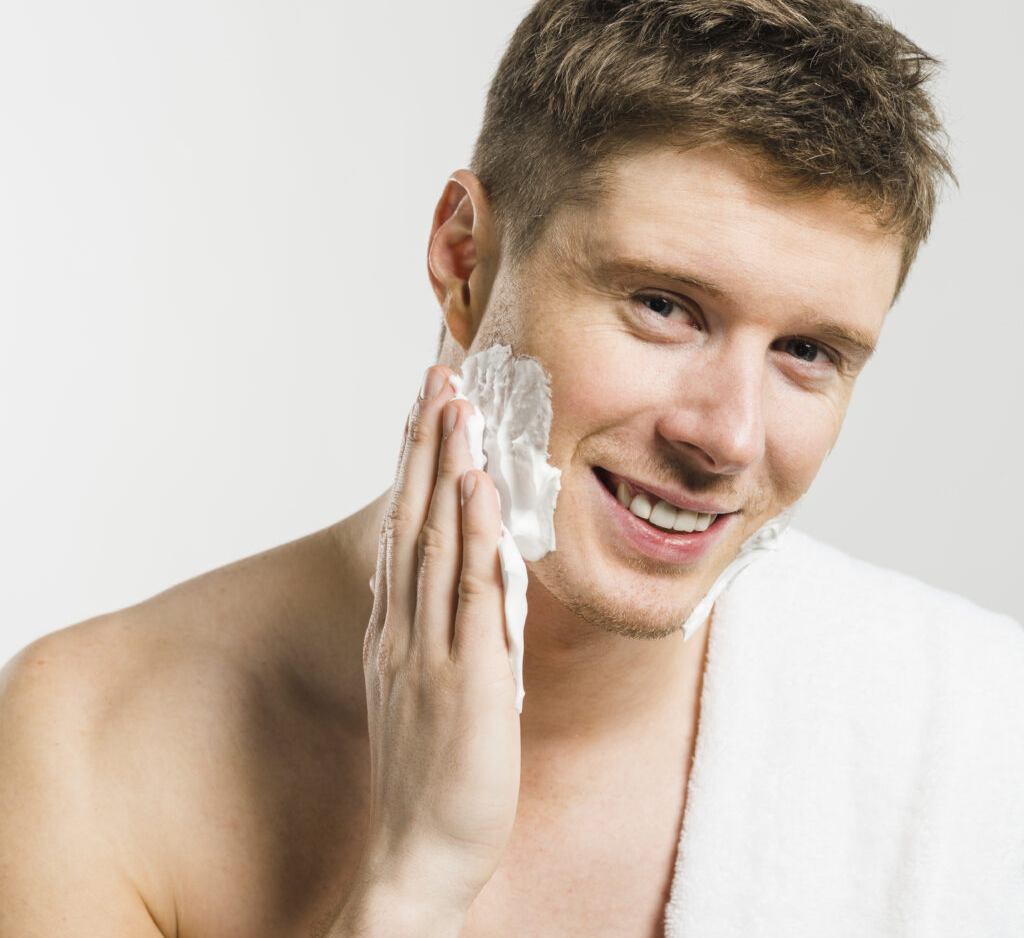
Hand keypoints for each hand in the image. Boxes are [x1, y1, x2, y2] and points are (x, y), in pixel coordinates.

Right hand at [342, 365, 520, 933]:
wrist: (419, 854)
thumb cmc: (432, 772)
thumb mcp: (428, 687)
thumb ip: (443, 630)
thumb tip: (468, 580)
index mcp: (398, 628)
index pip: (404, 528)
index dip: (414, 466)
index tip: (425, 412)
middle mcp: (405, 627)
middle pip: (411, 517)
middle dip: (424, 444)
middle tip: (436, 378)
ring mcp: (430, 648)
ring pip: (435, 539)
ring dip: (444, 468)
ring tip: (453, 405)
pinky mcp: (466, 676)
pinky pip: (468, 593)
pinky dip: (470, 534)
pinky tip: (476, 488)